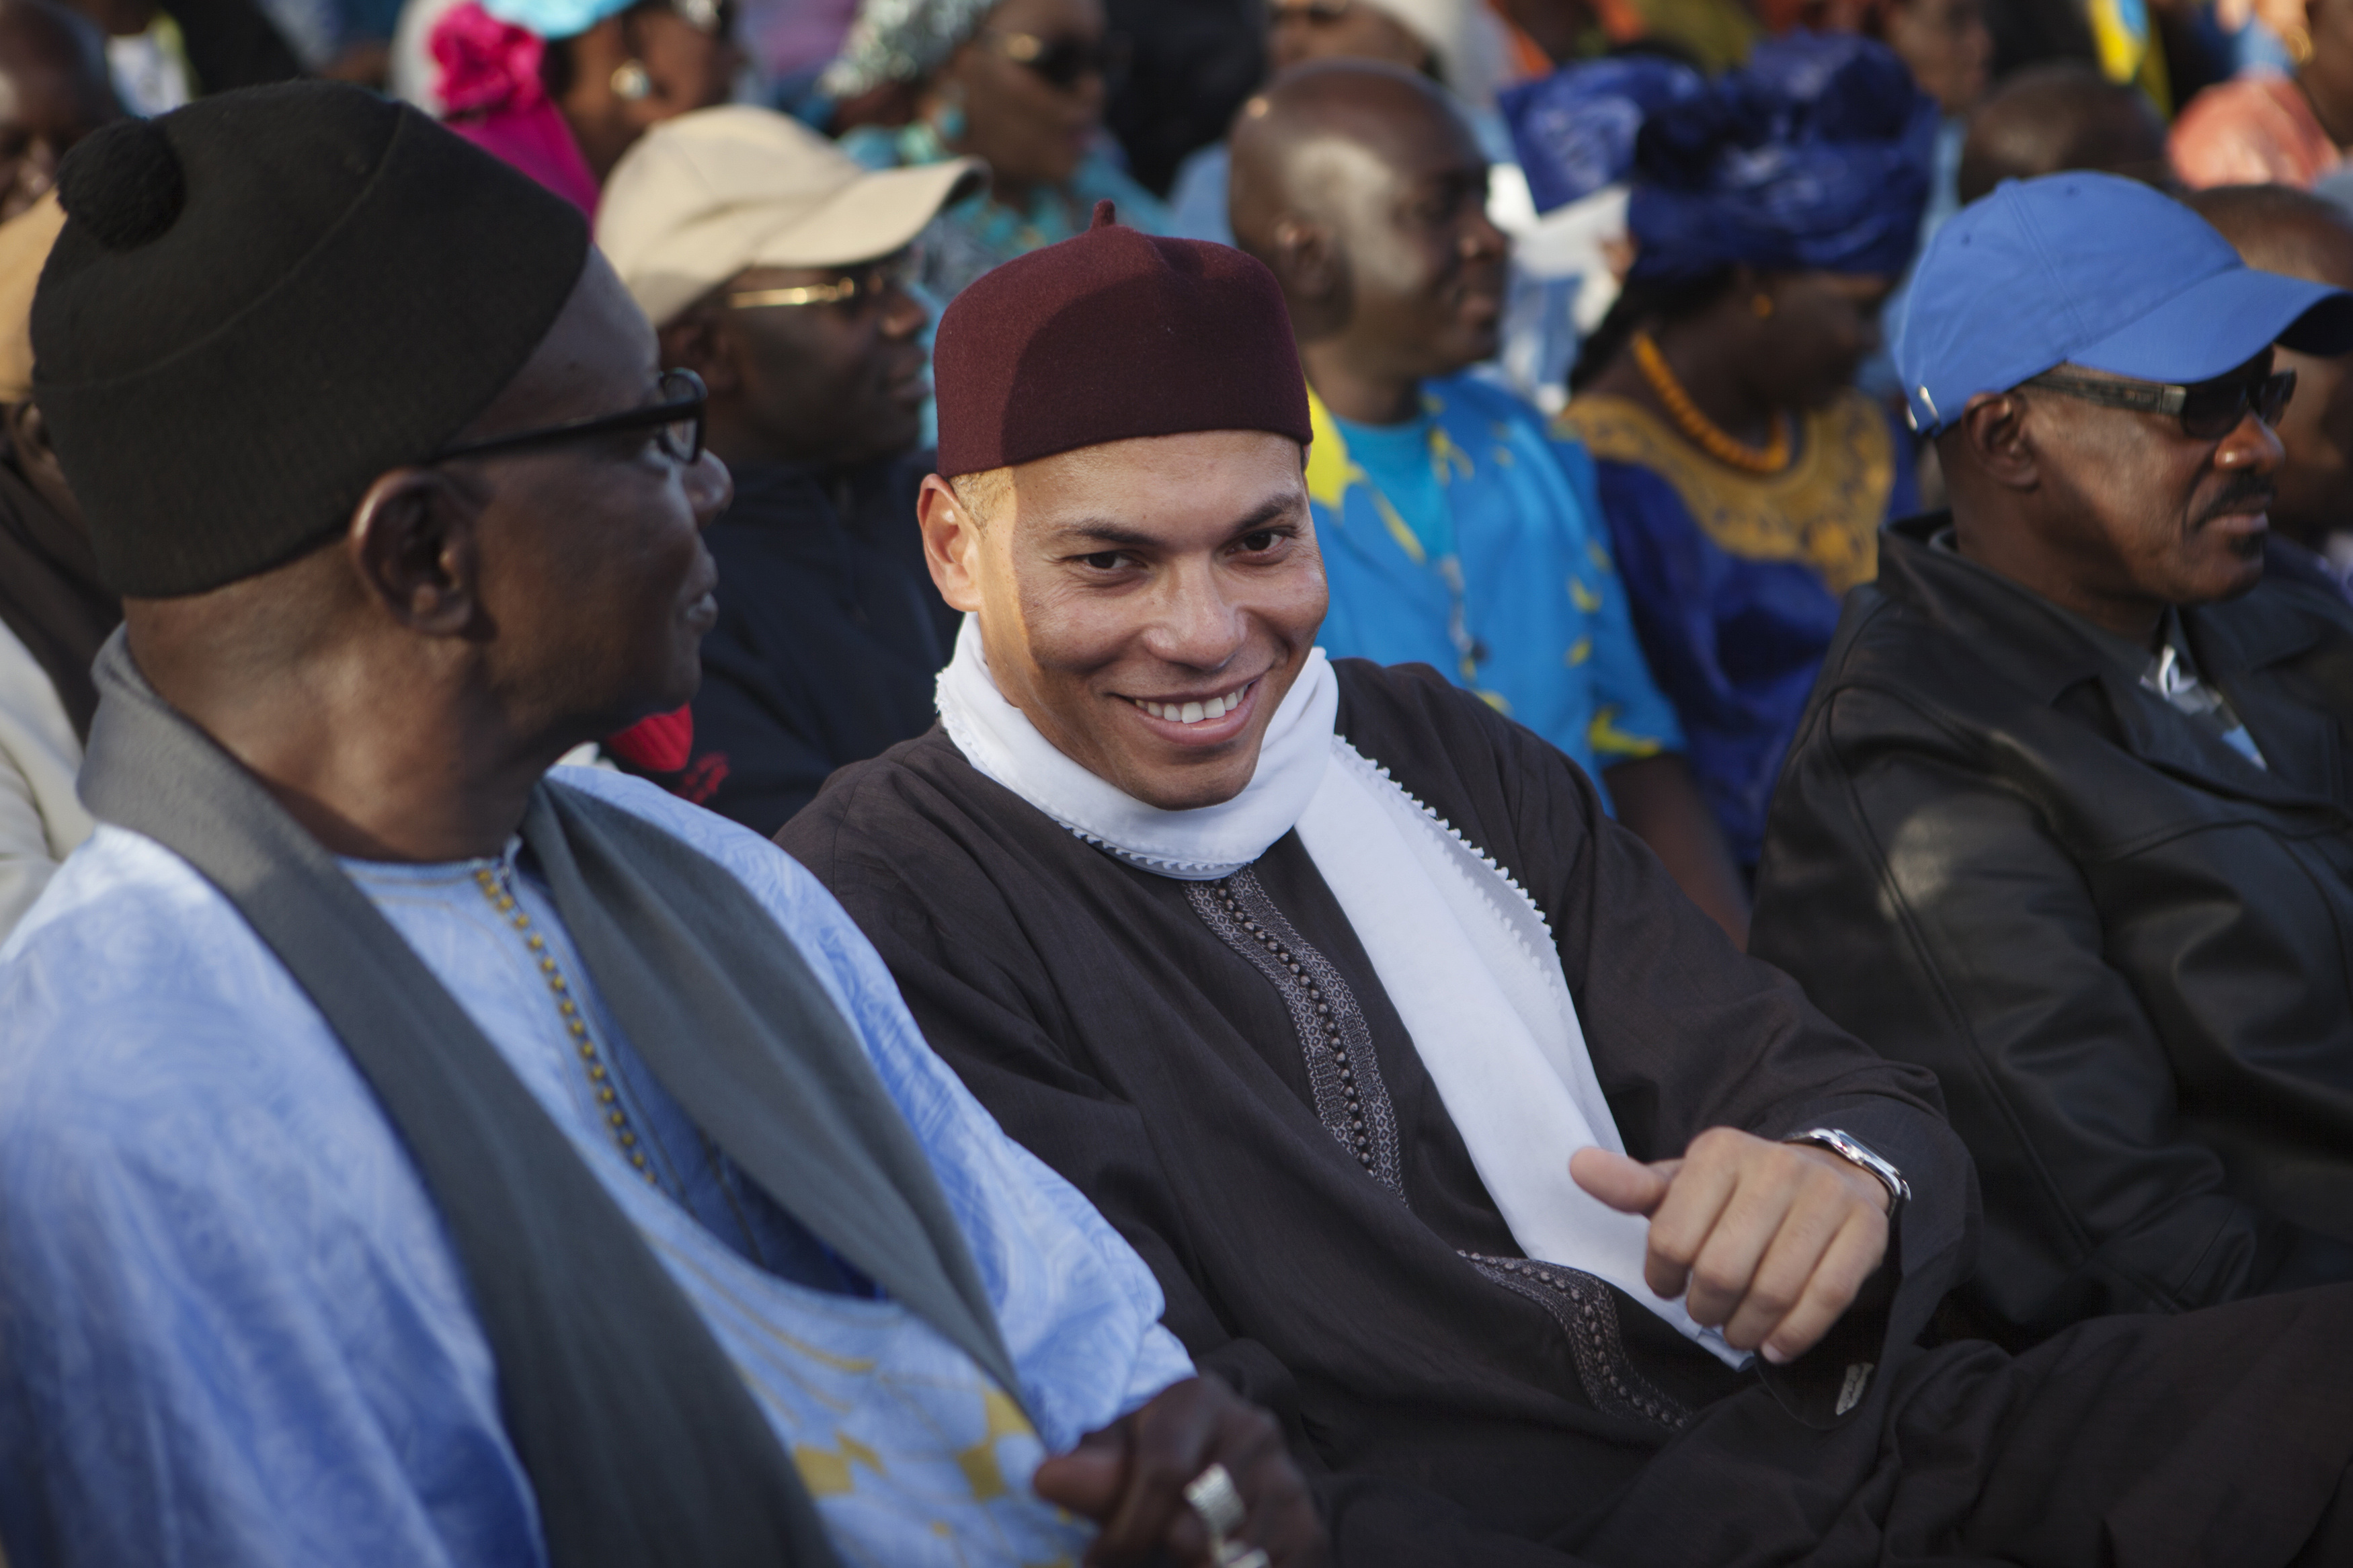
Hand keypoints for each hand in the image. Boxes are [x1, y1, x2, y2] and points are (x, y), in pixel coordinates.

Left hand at [1033, 1375, 1325, 1566]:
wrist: (1229, 1471)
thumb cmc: (1156, 1460)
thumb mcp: (1119, 1457)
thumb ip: (1092, 1472)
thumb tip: (1044, 1478)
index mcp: (1198, 1396)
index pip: (1163, 1470)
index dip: (1124, 1529)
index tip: (1096, 1561)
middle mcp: (1253, 1428)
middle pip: (1194, 1525)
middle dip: (1157, 1556)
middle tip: (1144, 1559)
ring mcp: (1288, 1479)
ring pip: (1229, 1560)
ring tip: (1179, 1559)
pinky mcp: (1310, 1529)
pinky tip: (1211, 1561)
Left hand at [1570, 1128, 1889, 1364]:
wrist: (1829, 1177)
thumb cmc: (1738, 1194)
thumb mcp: (1682, 1186)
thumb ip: (1631, 1187)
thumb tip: (1577, 1165)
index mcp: (1720, 1150)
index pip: (1672, 1237)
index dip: (1663, 1277)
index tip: (1668, 1285)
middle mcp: (1775, 1164)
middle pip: (1722, 1270)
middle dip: (1705, 1308)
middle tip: (1704, 1315)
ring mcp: (1826, 1195)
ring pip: (1774, 1289)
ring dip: (1747, 1328)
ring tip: (1736, 1332)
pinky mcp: (1866, 1228)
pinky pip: (1828, 1298)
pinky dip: (1795, 1334)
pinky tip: (1775, 1346)